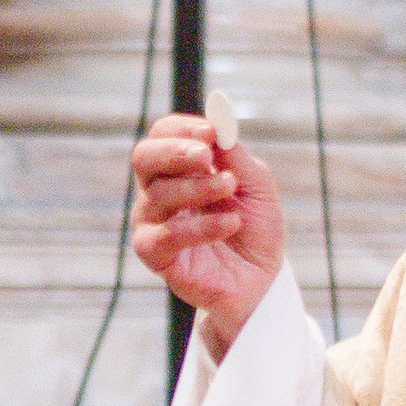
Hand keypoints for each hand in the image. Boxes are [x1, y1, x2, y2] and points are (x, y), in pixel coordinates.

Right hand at [130, 117, 287, 356]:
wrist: (261, 279)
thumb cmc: (255, 230)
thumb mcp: (257, 186)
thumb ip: (236, 158)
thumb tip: (219, 126)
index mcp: (180, 168)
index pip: (163, 136)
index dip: (182, 129)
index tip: (210, 131)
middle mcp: (160, 191)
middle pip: (144, 158)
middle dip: (174, 151)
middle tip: (206, 156)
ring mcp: (154, 223)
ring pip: (158, 194)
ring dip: (199, 188)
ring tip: (230, 191)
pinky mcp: (155, 255)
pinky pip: (165, 235)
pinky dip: (200, 227)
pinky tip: (230, 223)